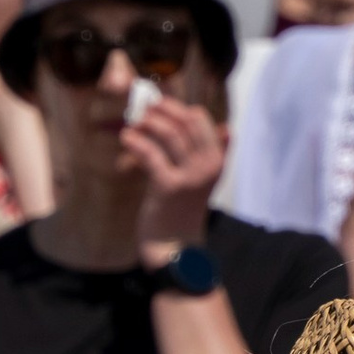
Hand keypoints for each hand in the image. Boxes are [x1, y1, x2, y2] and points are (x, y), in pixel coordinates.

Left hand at [124, 94, 224, 258]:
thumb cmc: (184, 209)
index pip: (200, 119)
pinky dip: (135, 142)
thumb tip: (227, 127)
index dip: (176, 108)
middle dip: (162, 110)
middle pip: (186, 121)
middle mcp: (208, 165)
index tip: (158, 107)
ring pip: (170, 133)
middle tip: (144, 111)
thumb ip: (213, 154)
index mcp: (217, 160)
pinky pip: (151, 154)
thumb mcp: (204, 179)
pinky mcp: (168, 187)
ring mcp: (191, 176)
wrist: (175, 246)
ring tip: (134, 125)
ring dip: (148, 123)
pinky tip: (126, 138)